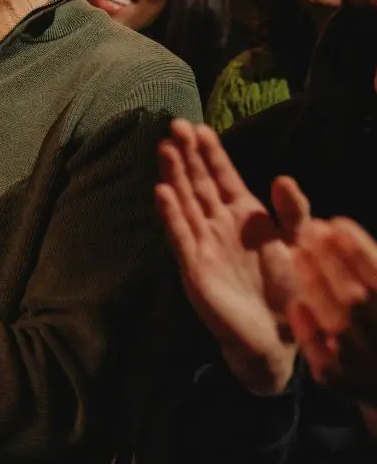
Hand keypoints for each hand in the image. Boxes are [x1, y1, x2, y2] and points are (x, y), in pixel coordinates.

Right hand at [156, 120, 308, 394]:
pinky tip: (162, 192)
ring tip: (164, 149)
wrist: (276, 337)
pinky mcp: (194, 268)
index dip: (211, 152)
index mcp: (244, 215)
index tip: (200, 127)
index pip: (222, 176)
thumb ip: (294, 213)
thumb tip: (281, 178)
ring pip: (186, 203)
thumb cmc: (289, 291)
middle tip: (174, 125)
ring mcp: (204, 244)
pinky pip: (181, 236)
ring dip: (175, 176)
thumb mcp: (300, 245)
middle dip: (187, 155)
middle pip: (199, 183)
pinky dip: (171, 215)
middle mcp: (219, 224)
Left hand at [288, 217, 376, 407]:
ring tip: (298, 252)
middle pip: (358, 299)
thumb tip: (339, 230)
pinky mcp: (343, 383)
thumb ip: (368, 266)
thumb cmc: (374, 320)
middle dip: (332, 261)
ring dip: (317, 286)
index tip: (337, 222)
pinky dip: (310, 331)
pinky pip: (324, 361)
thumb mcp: (376, 287)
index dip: (360, 249)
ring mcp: (367, 367)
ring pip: (340, 324)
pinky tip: (297, 304)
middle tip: (310, 230)